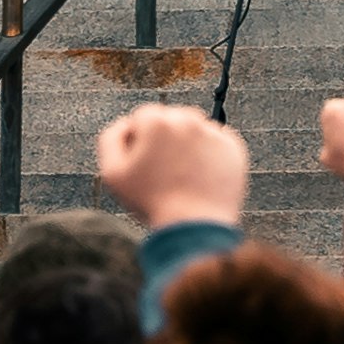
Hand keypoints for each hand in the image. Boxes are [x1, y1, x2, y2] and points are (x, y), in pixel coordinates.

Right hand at [96, 104, 249, 230]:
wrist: (194, 226)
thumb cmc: (150, 201)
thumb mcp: (112, 173)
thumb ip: (111, 138)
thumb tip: (126, 123)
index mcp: (156, 121)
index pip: (143, 117)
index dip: (139, 141)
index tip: (143, 164)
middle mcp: (187, 119)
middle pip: (171, 119)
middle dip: (165, 138)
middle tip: (164, 171)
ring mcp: (213, 132)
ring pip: (195, 129)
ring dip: (188, 144)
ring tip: (183, 176)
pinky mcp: (233, 147)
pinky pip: (216, 143)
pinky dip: (209, 155)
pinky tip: (201, 178)